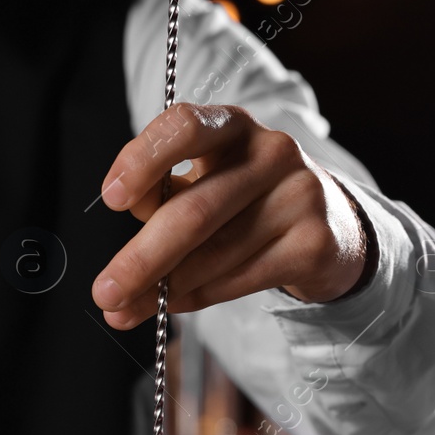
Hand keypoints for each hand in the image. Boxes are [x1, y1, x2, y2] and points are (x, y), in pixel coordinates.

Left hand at [91, 104, 370, 329]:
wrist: (330, 225)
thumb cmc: (247, 202)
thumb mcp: (204, 184)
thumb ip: (163, 205)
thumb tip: (122, 271)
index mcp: (232, 126)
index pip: (185, 125)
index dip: (142, 159)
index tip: (112, 199)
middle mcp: (271, 152)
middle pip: (194, 210)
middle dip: (141, 258)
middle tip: (104, 291)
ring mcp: (298, 196)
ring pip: (215, 253)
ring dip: (163, 288)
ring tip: (125, 309)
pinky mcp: (313, 242)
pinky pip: (241, 279)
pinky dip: (197, 297)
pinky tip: (172, 305)